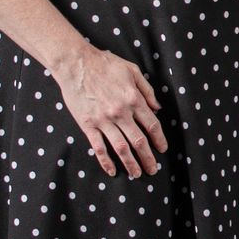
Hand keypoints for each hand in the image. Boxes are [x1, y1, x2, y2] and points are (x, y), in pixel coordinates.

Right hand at [54, 41, 168, 177]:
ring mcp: (104, 120)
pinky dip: (106, 161)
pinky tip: (112, 171)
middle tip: (153, 170)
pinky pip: (99, 147)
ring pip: (121, 148)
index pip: (152, 125)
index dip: (159, 139)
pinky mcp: (88, 125)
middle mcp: (121, 113)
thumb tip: (157, 108)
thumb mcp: (132, 71)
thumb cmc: (105, 64)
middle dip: (148, 158)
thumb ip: (147, 90)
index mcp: (133, 99)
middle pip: (139, 141)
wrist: (76, 64)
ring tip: (137, 174)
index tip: (162, 149)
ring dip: (131, 163)